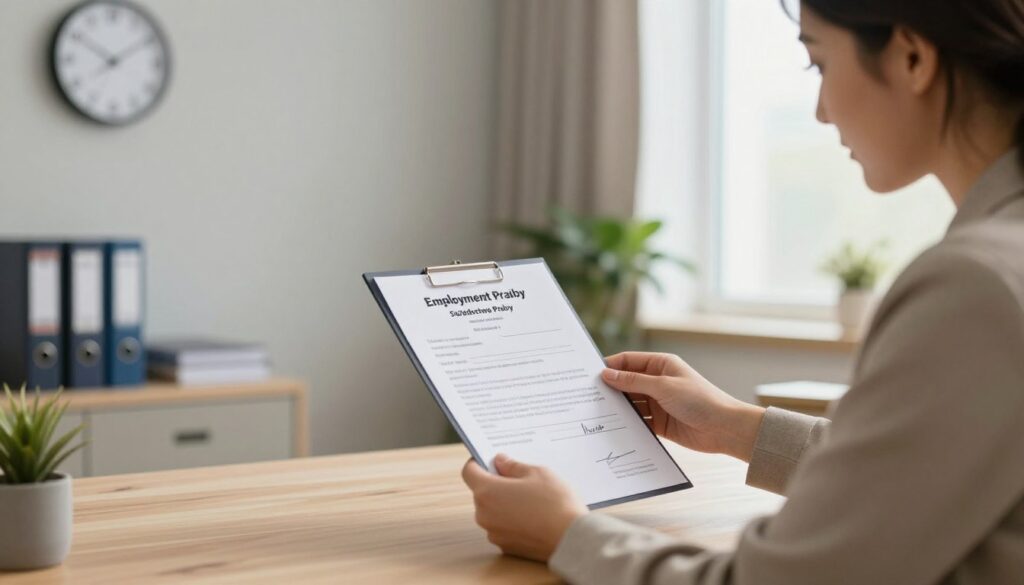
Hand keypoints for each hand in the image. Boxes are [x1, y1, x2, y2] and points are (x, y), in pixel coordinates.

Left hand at [462, 453, 587, 561]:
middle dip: (496, 484)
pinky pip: (503, 527)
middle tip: (520, 479)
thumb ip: (513, 466)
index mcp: (487, 492)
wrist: (571, 539)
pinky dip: (512, 521)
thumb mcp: (537, 473)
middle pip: (482, 493)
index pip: (469, 472)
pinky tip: (533, 517)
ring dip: (504, 504)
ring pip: (492, 511)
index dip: (478, 463)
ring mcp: (494, 533)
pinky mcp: (505, 547)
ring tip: (531, 500)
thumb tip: (500, 461)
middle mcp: (484, 514)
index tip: (490, 460)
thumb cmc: (555, 502)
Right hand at [602, 352, 764, 461]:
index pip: (629, 361)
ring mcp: (658, 403)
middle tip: (587, 396)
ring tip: (596, 414)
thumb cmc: (700, 400)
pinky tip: (613, 428)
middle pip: (627, 383)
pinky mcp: (660, 423)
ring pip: (631, 403)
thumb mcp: (664, 386)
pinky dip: (627, 424)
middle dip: (610, 389)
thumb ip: (634, 381)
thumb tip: (607, 374)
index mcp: (661, 365)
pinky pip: (638, 421)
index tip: (589, 375)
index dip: (610, 366)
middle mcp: (658, 382)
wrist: (724, 429)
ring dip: (618, 408)